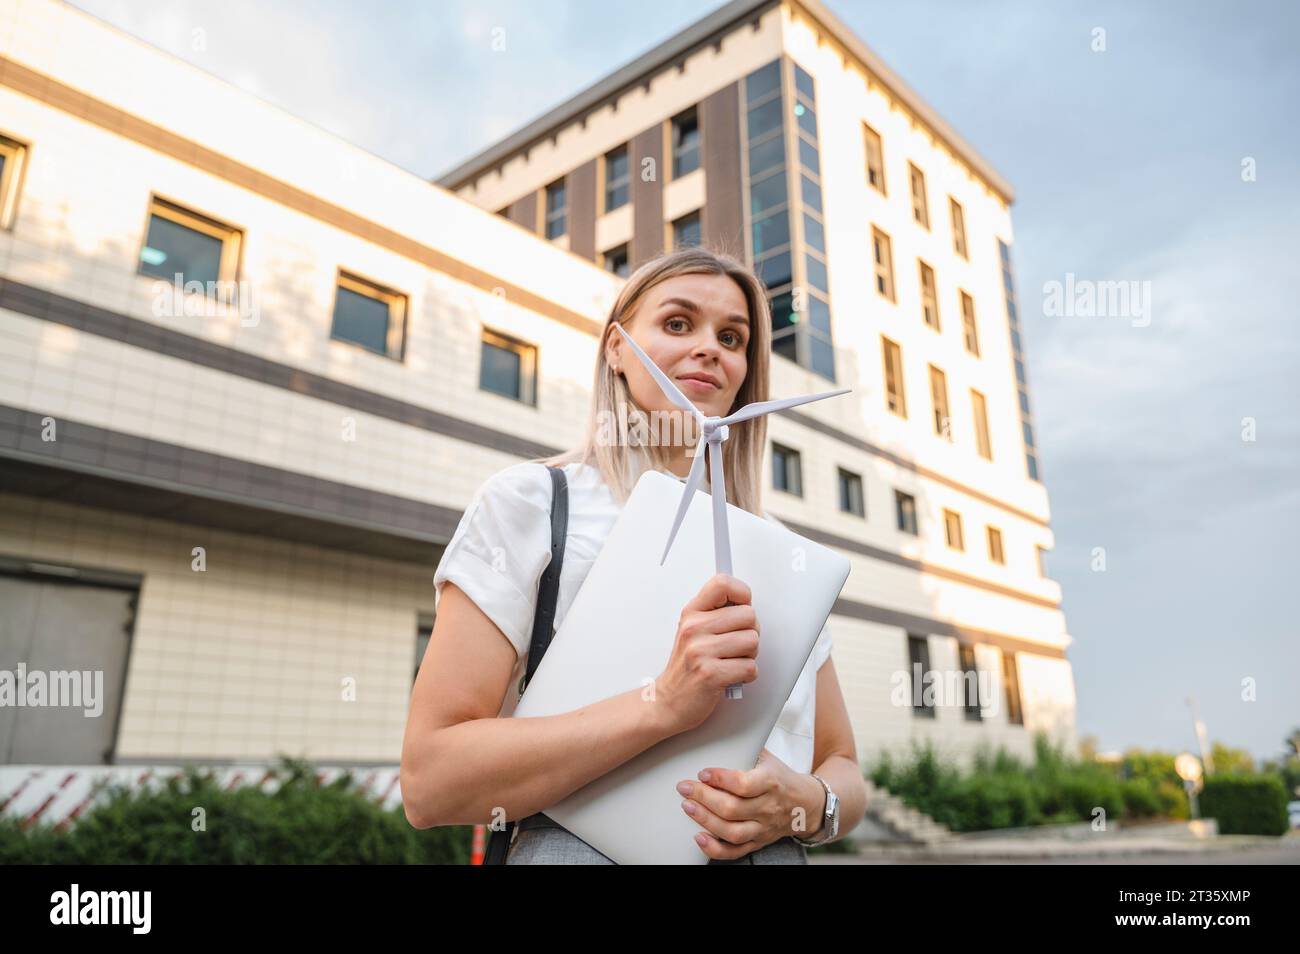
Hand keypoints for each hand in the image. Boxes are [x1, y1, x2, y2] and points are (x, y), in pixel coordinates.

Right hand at [656, 574, 758, 734]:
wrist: (668, 701)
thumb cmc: (687, 666)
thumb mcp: (693, 630)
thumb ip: (716, 613)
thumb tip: (745, 601)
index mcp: (692, 613)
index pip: (723, 584)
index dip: (742, 593)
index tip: (741, 606)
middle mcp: (694, 628)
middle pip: (749, 615)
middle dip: (750, 632)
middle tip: (736, 645)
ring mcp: (701, 651)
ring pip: (753, 641)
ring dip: (749, 656)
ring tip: (732, 661)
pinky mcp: (710, 674)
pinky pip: (750, 667)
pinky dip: (747, 675)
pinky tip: (731, 676)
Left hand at [675, 748, 826, 859]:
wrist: (806, 805)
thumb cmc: (780, 778)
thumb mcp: (768, 758)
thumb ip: (745, 748)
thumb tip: (715, 733)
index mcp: (770, 782)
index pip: (743, 784)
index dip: (720, 779)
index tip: (702, 772)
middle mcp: (767, 807)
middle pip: (732, 808)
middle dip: (703, 797)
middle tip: (684, 788)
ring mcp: (762, 828)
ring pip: (732, 831)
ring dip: (706, 821)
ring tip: (688, 807)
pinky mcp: (758, 842)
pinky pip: (736, 851)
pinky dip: (715, 849)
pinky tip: (699, 838)